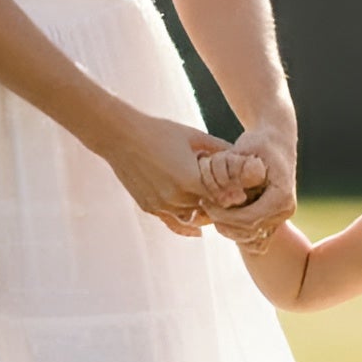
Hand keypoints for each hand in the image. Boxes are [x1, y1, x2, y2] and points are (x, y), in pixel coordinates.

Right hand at [103, 113, 232, 237]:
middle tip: (229, 202)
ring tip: (211, 208)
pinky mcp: (149, 207)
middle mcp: (176, 198)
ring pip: (191, 218)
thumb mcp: (193, 136)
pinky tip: (195, 229)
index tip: (240, 195)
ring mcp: (161, 205)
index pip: (222, 199)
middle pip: (207, 211)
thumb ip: (218, 147)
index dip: (231, 197)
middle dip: (218, 205)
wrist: (121, 137)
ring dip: (200, 214)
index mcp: (191, 181)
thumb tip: (240, 154)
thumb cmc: (159, 132)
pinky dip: (184, 223)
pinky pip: (172, 222)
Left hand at [208, 127, 297, 247]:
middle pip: (249, 231)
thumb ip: (241, 170)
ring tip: (210, 210)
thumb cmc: (259, 142)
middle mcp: (285, 209)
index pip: (249, 219)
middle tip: (204, 208)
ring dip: (227, 227)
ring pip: (250, 236)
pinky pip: (253, 235)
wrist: (276, 142)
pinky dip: (235, 229)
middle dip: (223, 223)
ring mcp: (281, 215)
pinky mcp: (274, 217)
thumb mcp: (249, 150)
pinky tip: (220, 215)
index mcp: (282, 196)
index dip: (224, 216)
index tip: (205, 203)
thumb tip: (237, 193)